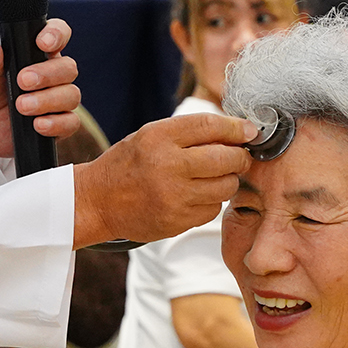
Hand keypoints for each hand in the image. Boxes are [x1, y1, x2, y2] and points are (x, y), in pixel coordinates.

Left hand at [0, 20, 80, 157]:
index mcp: (36, 54)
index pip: (58, 34)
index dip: (56, 34)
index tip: (43, 43)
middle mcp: (51, 75)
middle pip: (68, 68)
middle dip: (47, 74)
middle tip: (23, 81)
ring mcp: (56, 100)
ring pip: (70, 95)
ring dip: (47, 100)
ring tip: (22, 106)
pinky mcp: (58, 125)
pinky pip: (70, 123)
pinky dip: (56, 124)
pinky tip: (38, 124)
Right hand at [73, 113, 254, 248]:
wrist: (97, 201)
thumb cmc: (128, 165)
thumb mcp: (150, 136)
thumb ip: (190, 132)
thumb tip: (242, 131)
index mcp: (158, 137)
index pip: (210, 126)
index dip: (237, 128)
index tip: (250, 132)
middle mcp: (166, 165)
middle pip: (227, 158)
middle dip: (239, 158)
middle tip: (236, 158)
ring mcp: (173, 196)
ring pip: (225, 186)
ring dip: (226, 181)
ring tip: (210, 178)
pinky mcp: (177, 221)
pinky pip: (212, 209)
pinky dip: (210, 202)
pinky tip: (194, 197)